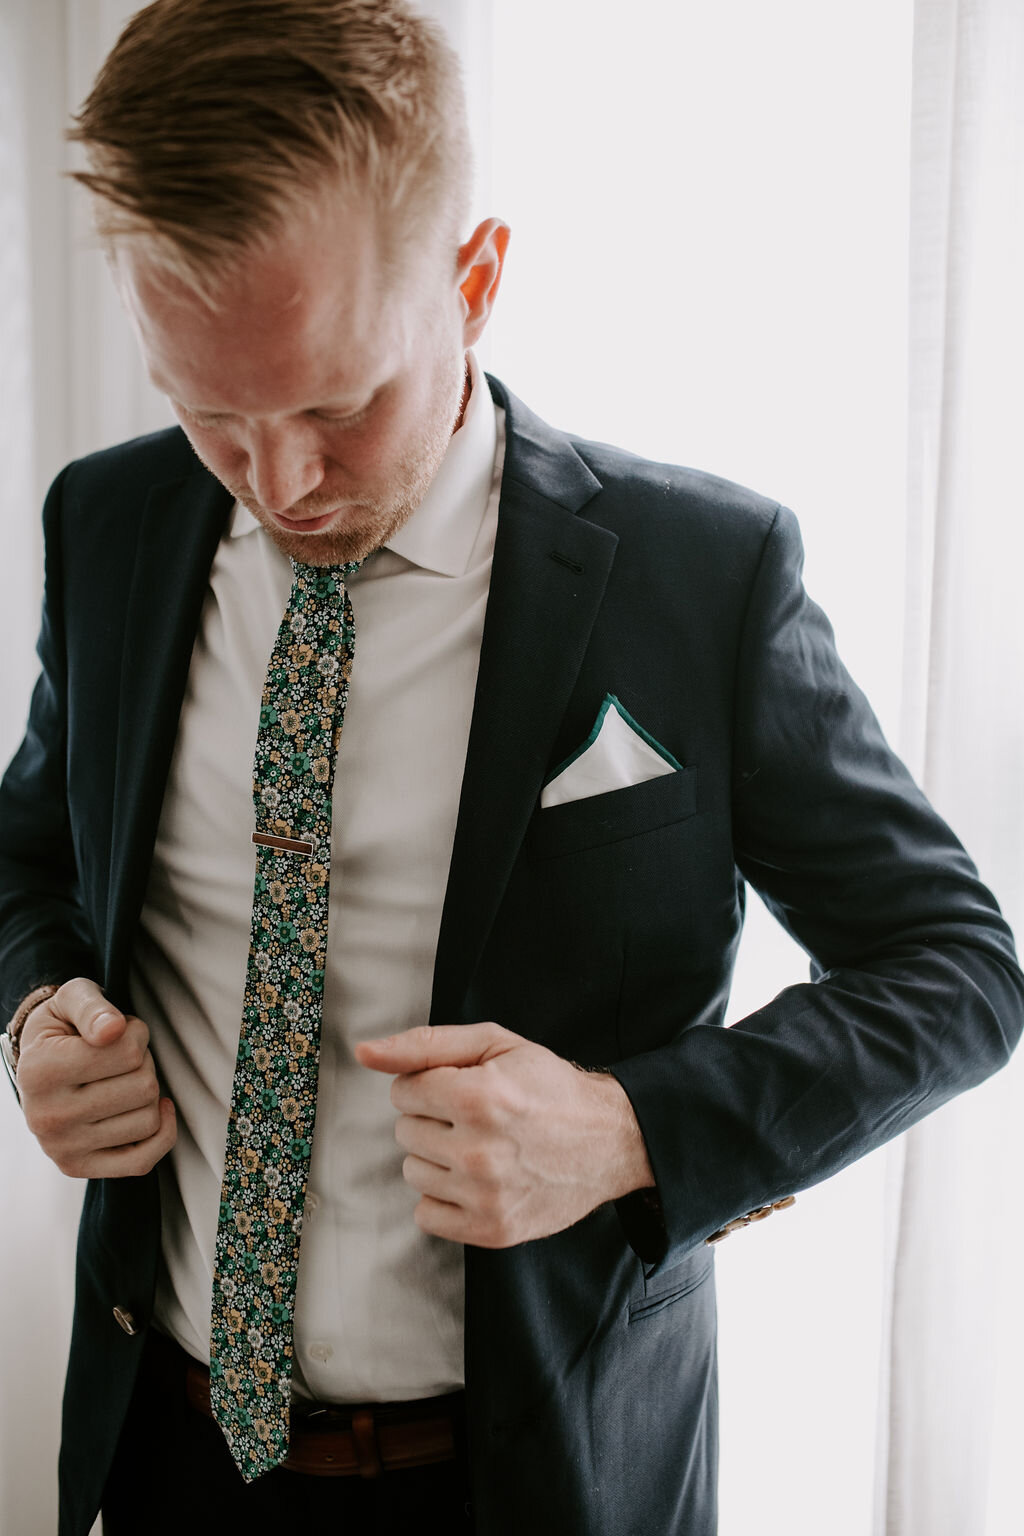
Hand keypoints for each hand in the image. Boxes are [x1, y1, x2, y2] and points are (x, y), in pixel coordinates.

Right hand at [16, 977, 176, 1177]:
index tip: (119, 1030)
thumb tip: (112, 1029)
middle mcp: (47, 1116)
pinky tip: (154, 1109)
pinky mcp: (78, 1167)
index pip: (128, 1052)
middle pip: (143, 1087)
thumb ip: (92, 1006)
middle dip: (143, 1063)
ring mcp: (62, 1147)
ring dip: (147, 1093)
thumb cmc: (61, 1029)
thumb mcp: (71, 999)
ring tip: (122, 1079)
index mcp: (41, 1071)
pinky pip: (141, 1162)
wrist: (37, 1066)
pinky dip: (161, 1134)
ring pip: (148, 1119)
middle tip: (120, 1056)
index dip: (136, 1033)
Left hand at [355, 1022, 654, 1247]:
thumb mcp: (494, 1045)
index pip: (402, 1092)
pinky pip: (426, 1215)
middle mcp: (480, 1151)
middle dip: (433, 1119)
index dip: (429, 1084)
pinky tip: (476, 1179)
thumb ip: (424, 1045)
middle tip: (478, 1117)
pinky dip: (444, 1196)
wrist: (609, 1140)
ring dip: (437, 1157)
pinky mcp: (492, 1229)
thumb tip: (365, 1053)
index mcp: (479, 1097)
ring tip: (480, 1146)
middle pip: (405, 1131)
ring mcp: (485, 1196)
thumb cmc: (548, 1087)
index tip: (461, 1087)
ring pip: (412, 1172)